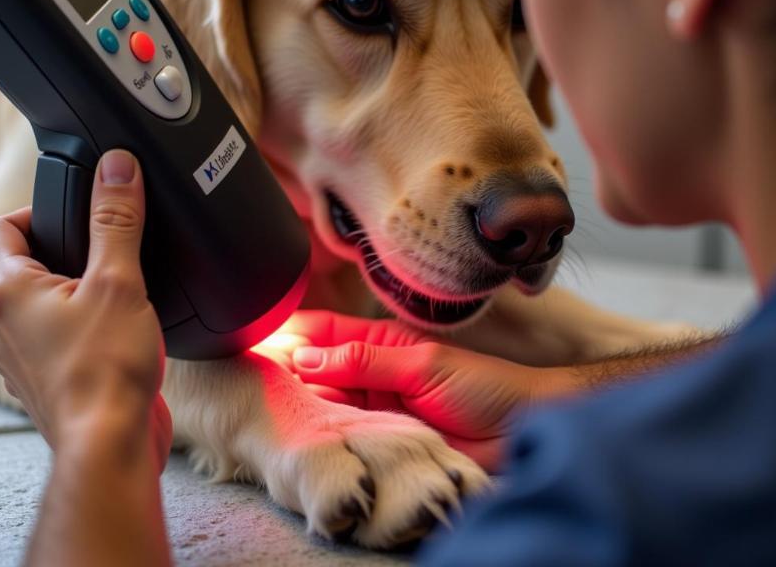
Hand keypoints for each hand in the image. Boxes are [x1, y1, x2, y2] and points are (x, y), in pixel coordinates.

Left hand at [0, 150, 171, 471]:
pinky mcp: (44, 379)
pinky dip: (78, 325)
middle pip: (21, 267)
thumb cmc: (106, 372)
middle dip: (64, 252)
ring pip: (38, 305)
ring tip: (114, 292)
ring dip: (71, 291)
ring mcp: (20, 357)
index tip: (71, 209)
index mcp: (9, 292)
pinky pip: (53, 337)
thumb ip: (116, 220)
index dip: (35, 210)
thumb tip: (116, 169)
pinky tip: (115, 331)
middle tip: (105, 250)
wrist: (110, 444)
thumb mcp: (119, 280)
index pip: (1, 230)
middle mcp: (2, 325)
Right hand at [267, 310, 573, 471]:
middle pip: (320, 371)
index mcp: (383, 343)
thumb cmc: (484, 387)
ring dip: (304, 408)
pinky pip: (348, 437)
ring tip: (268, 410)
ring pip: (329, 406)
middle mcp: (374, 376)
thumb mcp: (422, 365)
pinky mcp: (386, 441)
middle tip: (252, 382)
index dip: (293, 336)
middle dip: (289, 375)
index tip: (259, 341)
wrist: (522, 429)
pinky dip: (327, 437)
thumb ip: (365, 360)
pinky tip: (304, 438)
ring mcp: (378, 410)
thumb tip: (308, 357)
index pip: (327, 333)